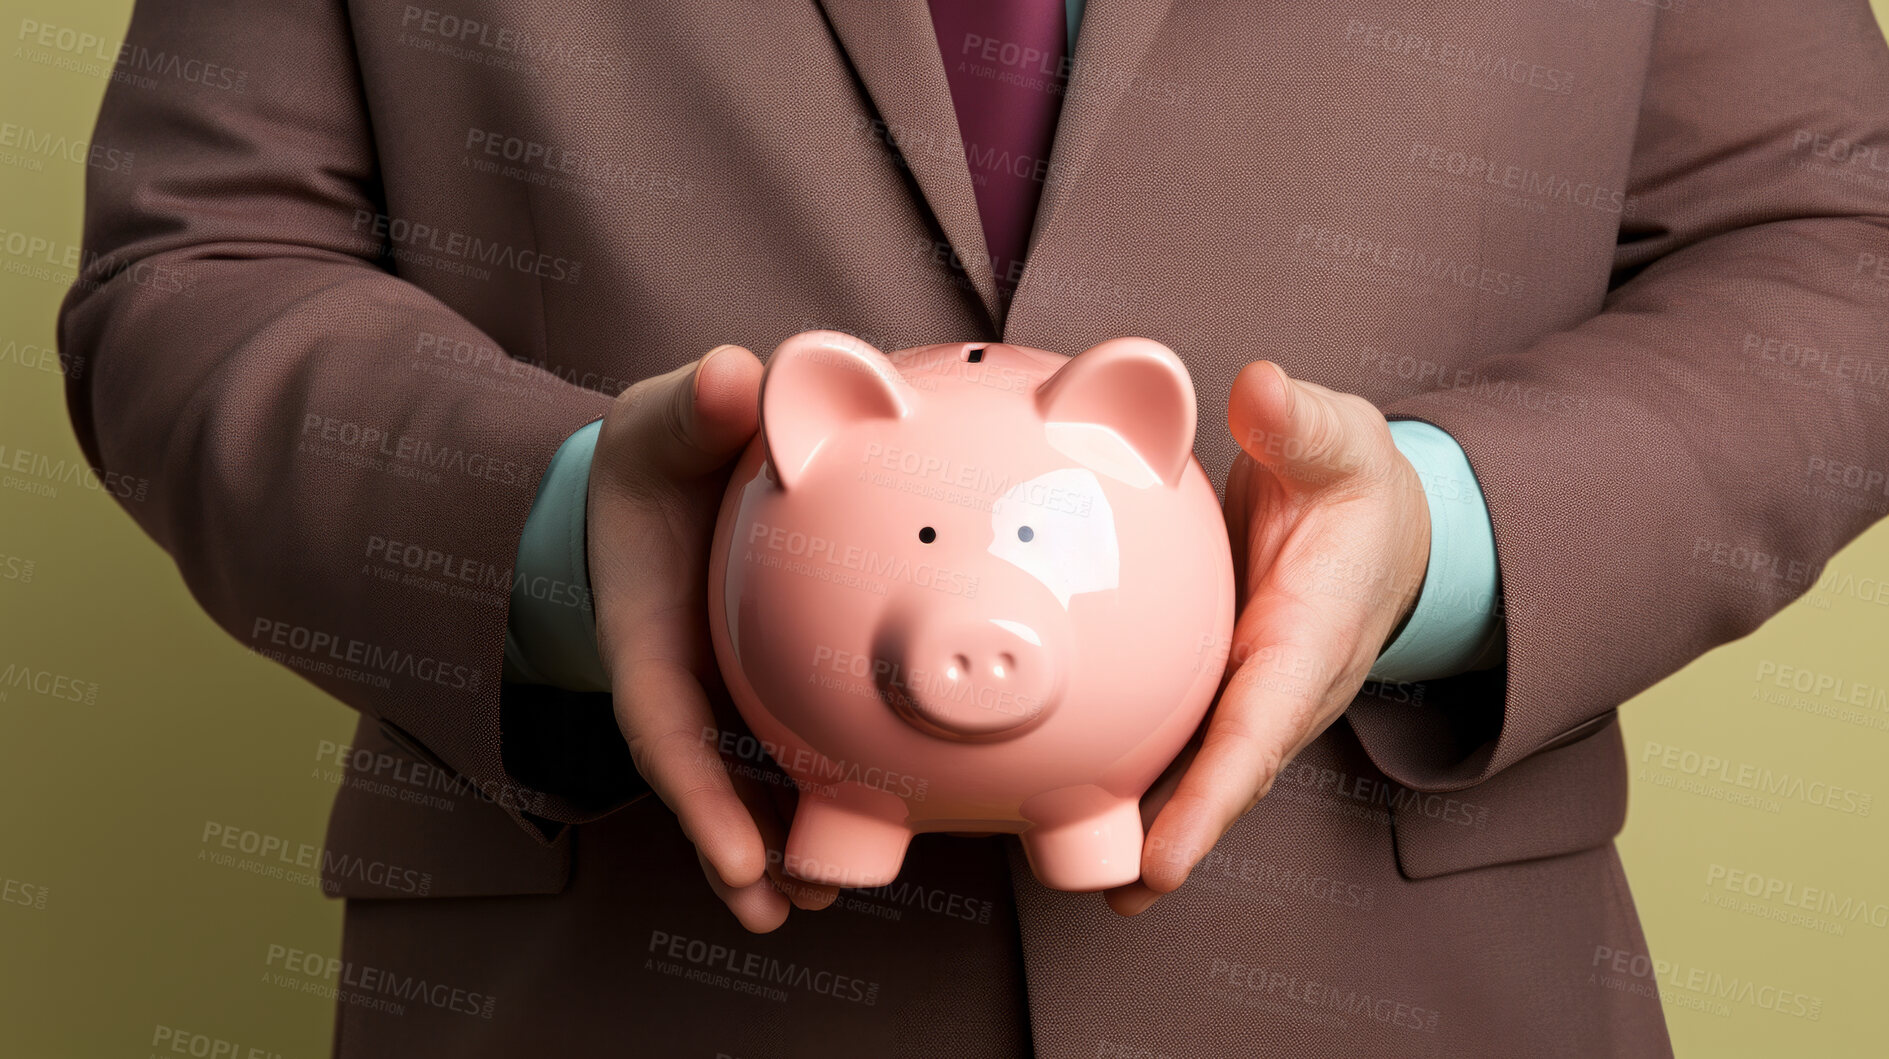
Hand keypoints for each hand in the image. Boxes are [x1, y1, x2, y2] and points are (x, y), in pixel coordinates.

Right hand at [588, 345, 837, 931]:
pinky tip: (866, 829)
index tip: (734, 860)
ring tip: (816, 903)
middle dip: (738, 849)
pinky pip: (795, 740)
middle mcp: (684, 676)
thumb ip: (692, 406)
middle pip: (706, 781)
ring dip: (779, 845)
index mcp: (652, 632)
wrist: (666, 472)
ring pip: (749, 778)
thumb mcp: (660, 421)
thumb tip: (732, 377)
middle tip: (784, 906)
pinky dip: (822, 792)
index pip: (668, 725)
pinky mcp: (765, 682)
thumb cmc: (659, 455)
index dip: (699, 797)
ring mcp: (723, 687)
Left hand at [1106, 361, 1429, 915]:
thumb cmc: (1357, 487)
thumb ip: (1301, 422)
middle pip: (1227, 773)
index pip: (1257, 726)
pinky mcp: (1221, 689)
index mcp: (1307, 638)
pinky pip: (1181, 740)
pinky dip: (1139, 779)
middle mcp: (1280, 685)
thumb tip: (1261, 391)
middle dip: (1180, 838)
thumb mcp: (1339, 441)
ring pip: (1201, 769)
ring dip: (1153, 828)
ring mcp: (1251, 695)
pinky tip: (1076, 804)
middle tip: (1119, 891)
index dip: (1212, 796)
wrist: (1385, 524)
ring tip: (1091, 883)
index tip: (1168, 860)